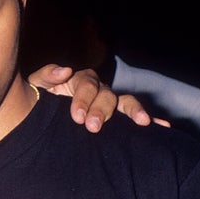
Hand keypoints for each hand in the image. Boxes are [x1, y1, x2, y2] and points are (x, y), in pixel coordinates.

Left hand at [27, 65, 160, 131]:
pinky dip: (150, 120)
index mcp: (79, 80)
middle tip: (93, 127)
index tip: (77, 117)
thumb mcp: (37, 86)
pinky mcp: (116, 118)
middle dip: (102, 110)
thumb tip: (65, 70)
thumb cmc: (38, 100)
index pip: (86, 84)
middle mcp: (97, 89)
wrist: (40, 118)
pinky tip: (163, 128)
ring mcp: (109, 103)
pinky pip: (134, 116)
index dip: (83, 99)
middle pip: (106, 94)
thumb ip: (47, 76)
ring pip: (125, 102)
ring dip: (134, 111)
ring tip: (143, 122)